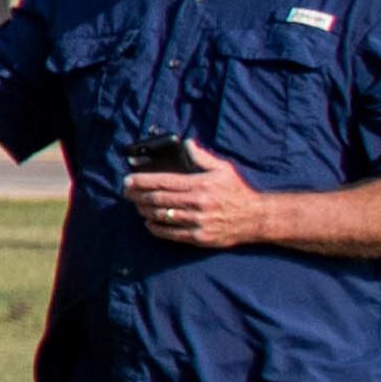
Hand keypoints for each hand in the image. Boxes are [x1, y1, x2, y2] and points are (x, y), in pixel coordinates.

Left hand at [123, 139, 265, 248]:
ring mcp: (196, 222)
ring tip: (136, 204)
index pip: (164, 182)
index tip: (129, 180)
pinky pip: (171, 234)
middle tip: (126, 192)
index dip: (143, 181)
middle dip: (138, 195)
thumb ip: (202, 157)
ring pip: (162, 216)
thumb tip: (187, 144)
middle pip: (158, 199)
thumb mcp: (223, 169)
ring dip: (144, 210)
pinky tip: (149, 221)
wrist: (253, 218)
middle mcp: (196, 204)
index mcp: (200, 185)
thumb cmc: (236, 192)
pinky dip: (156, 228)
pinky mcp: (198, 237)